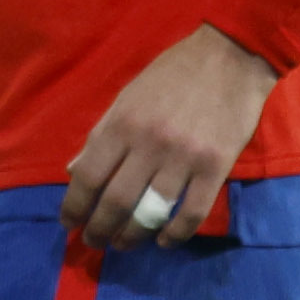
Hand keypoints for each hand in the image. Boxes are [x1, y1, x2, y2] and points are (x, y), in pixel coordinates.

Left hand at [63, 25, 279, 246]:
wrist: (230, 56)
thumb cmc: (173, 73)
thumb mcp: (128, 96)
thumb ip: (102, 134)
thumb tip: (73, 171)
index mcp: (123, 123)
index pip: (88, 176)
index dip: (74, 207)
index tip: (69, 222)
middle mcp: (150, 143)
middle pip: (116, 202)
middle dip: (99, 229)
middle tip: (94, 241)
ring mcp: (185, 157)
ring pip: (151, 213)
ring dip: (132, 237)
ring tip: (124, 243)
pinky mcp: (216, 167)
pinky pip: (192, 213)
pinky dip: (175, 235)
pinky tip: (164, 241)